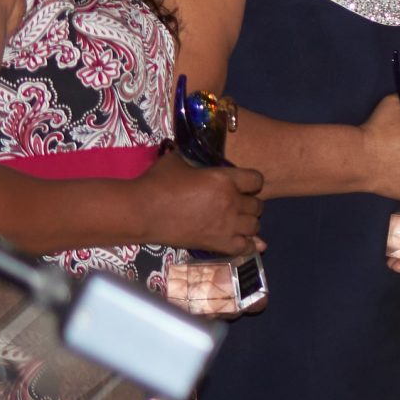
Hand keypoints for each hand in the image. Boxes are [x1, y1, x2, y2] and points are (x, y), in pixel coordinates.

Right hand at [136, 151, 264, 256]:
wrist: (140, 211)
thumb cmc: (157, 182)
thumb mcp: (177, 161)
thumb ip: (194, 159)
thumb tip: (191, 152)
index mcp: (225, 179)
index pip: (257, 180)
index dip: (252, 182)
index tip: (242, 185)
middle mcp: (231, 202)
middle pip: (258, 205)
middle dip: (249, 203)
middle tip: (236, 204)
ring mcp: (226, 225)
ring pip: (255, 225)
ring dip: (249, 223)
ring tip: (237, 222)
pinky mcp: (217, 244)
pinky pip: (246, 247)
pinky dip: (248, 245)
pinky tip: (243, 241)